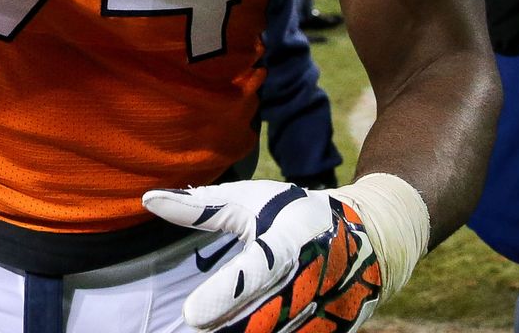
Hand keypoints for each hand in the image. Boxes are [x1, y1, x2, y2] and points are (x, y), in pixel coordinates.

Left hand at [144, 180, 385, 332]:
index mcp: (288, 238)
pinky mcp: (332, 329)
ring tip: (219, 327)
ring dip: (244, 332)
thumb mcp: (251, 200)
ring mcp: (325, 308)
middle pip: (262, 317)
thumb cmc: (295, 213)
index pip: (257, 269)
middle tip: (199, 325)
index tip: (191, 315)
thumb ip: (201, 207)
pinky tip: (242, 329)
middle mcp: (310, 276)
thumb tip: (147, 200)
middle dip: (228, 326)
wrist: (371, 237)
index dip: (226, 294)